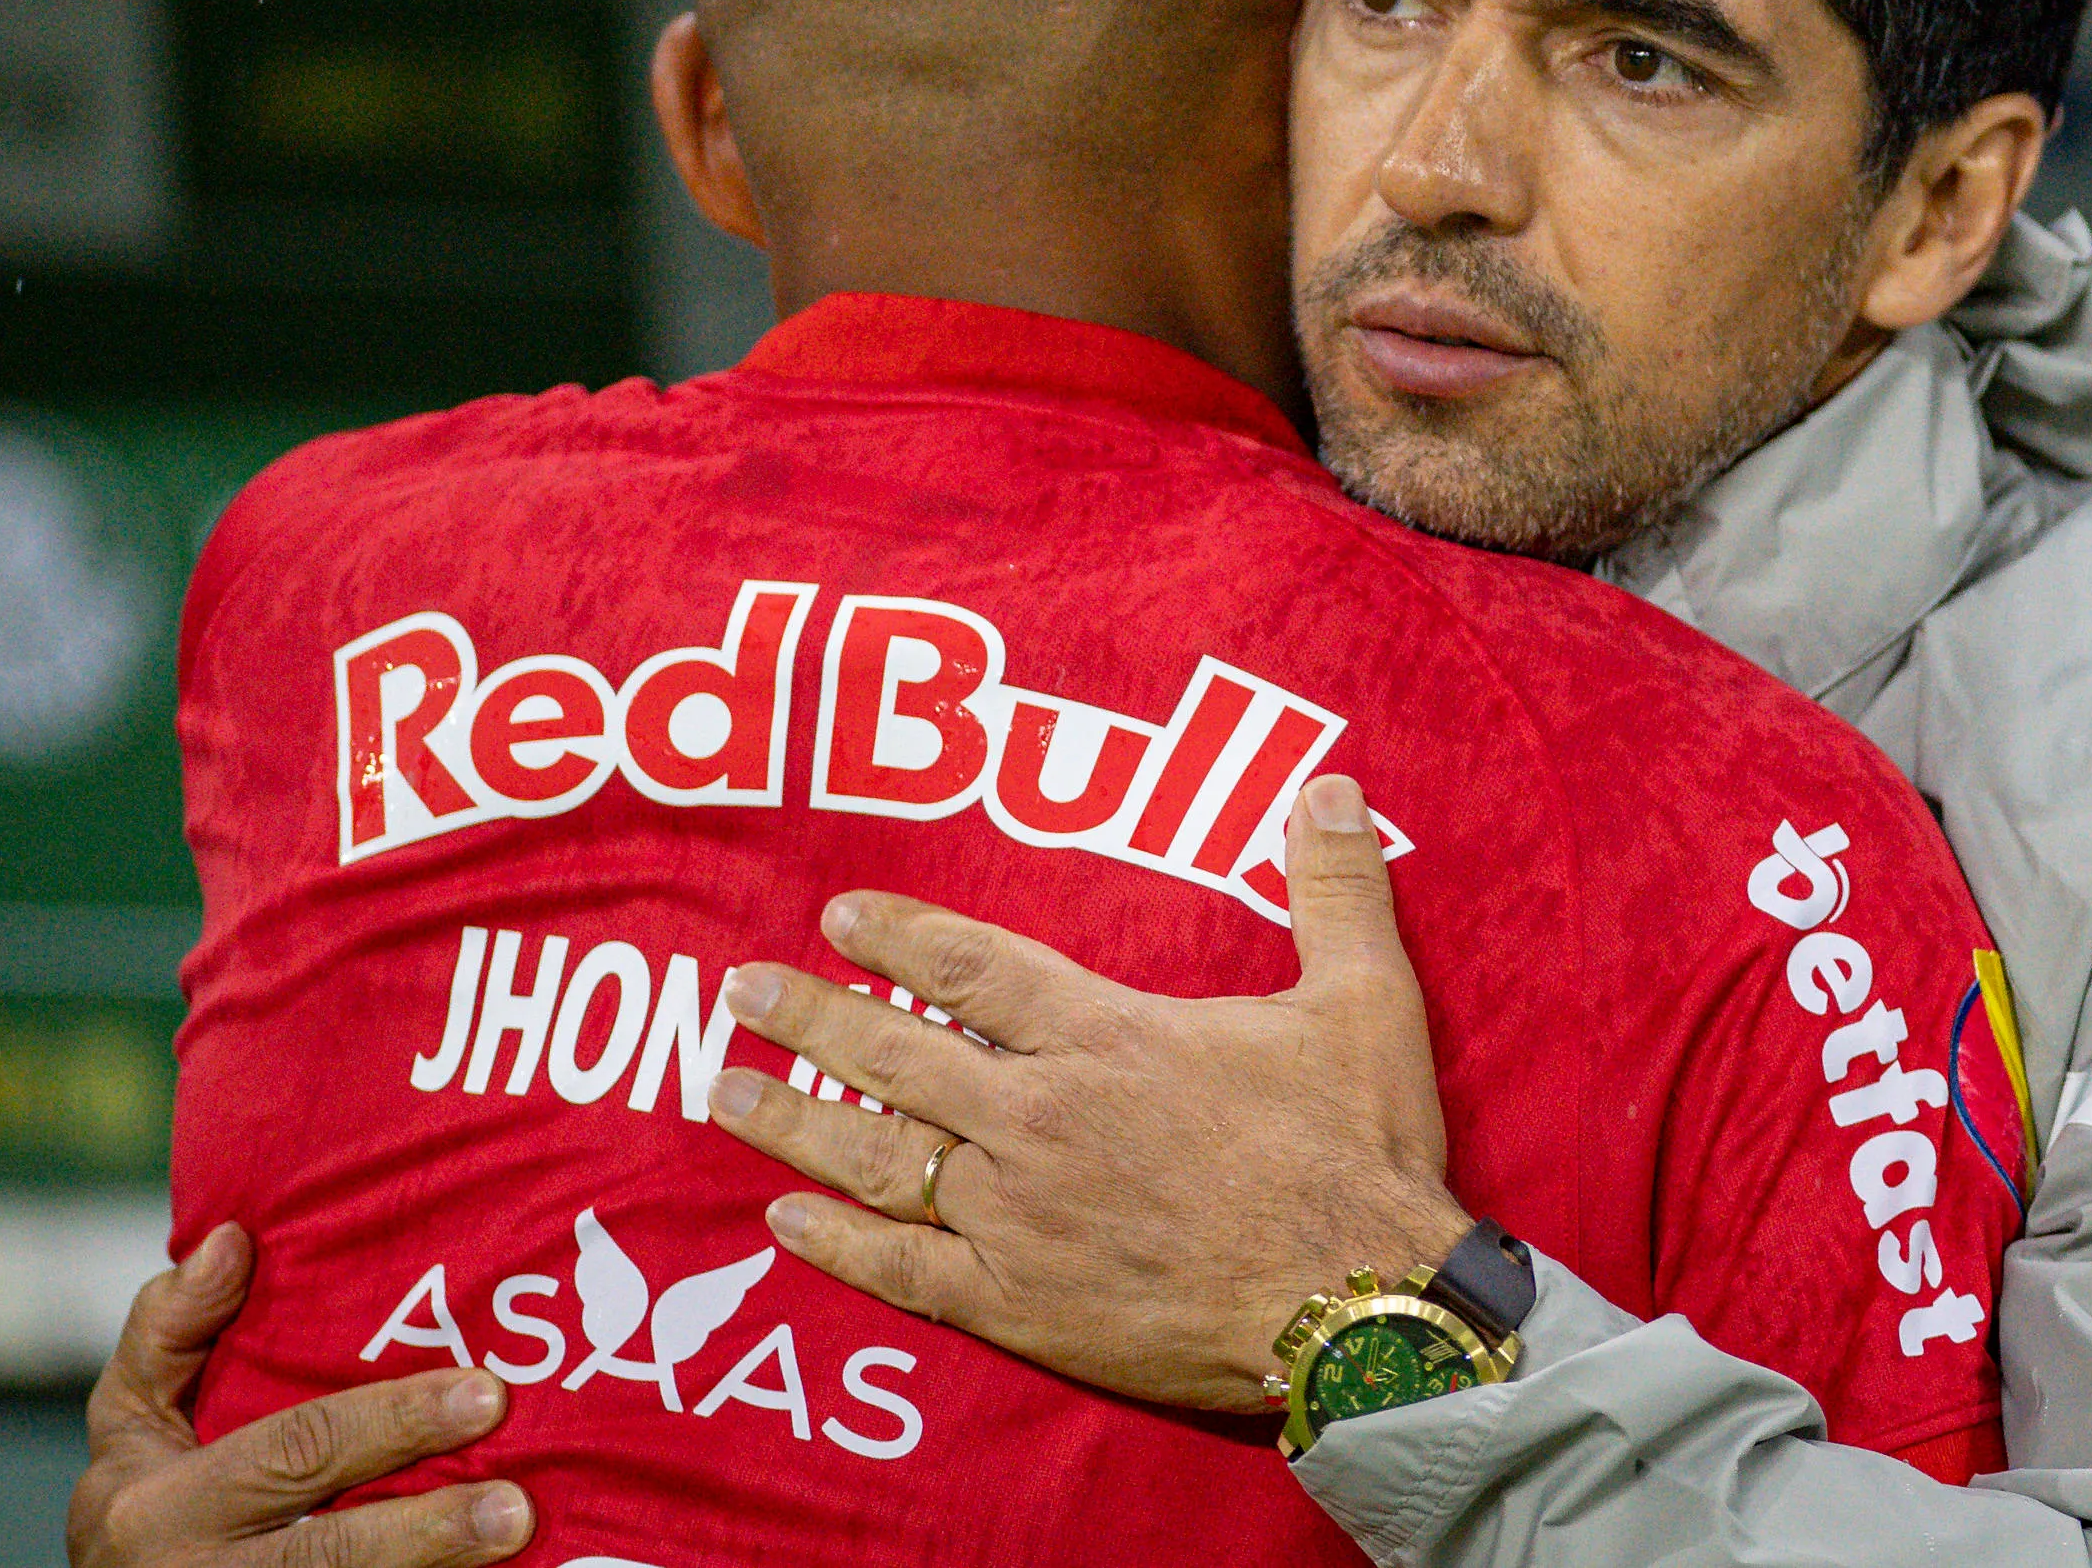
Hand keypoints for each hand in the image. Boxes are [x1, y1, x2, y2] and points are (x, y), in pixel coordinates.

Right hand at [69, 1223, 533, 1567]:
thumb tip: (233, 1241)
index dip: (391, 1423)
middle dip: (429, 1527)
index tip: (480, 1393)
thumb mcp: (130, 1412)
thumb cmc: (141, 1496)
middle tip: (515, 1504)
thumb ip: (171, 1324)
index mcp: (156, 1504)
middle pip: (329, 1551)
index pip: (294, 1449)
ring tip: (513, 1541)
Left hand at [708, 774, 1470, 1410]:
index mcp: (1107, 1038)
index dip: (899, 937)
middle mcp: (1040, 1119)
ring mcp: (1019, 1217)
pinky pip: (904, 1269)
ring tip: (726, 1090)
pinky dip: (838, 1244)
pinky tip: (784, 1221)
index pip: (972, 970)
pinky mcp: (1021, 1305)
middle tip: (740, 992)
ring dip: (795, 1121)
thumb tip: (1331, 785)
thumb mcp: (1365, 1001)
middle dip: (810, 1018)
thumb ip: (1335, 889)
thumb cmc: (1356, 1153)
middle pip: (896, 1055)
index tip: (837, 916)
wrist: (1360, 1307)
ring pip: (878, 1156)